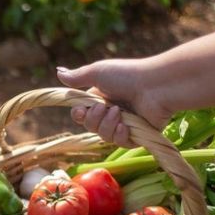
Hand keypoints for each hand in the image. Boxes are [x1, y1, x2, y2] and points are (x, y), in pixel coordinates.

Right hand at [57, 59, 171, 147]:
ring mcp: (125, 124)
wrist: (156, 86)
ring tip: (119, 113)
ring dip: (107, 125)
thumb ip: (77, 77)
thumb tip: (58, 71)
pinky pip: (120, 143)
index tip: (80, 111)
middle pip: (90, 127)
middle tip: (104, 108)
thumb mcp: (98, 72)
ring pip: (103, 136)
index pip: (82, 114)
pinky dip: (120, 135)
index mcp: (102, 98)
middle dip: (93, 119)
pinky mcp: (138, 135)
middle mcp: (112, 112)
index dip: (78, 115)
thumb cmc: (128, 75)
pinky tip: (125, 126)